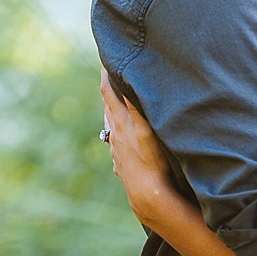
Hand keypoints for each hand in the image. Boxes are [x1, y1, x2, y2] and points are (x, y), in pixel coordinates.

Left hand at [100, 70, 175, 226]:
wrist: (147, 194)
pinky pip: (117, 145)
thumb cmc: (151, 161)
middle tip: (108, 76)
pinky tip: (121, 140)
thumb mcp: (146, 129)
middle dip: (108, 91)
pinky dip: (118, 136)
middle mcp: (115, 136)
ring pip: (111, 127)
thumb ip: (136, 106)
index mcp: (120, 123)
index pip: (109, 94)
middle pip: (108, 108)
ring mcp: (116, 151)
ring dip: (112, 113)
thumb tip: (128, 82)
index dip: (107, 77)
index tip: (105, 60)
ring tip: (114, 105)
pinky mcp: (121, 164)